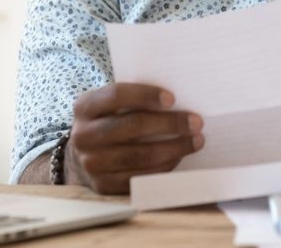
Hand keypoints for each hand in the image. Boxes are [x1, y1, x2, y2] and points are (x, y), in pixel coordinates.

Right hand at [69, 83, 203, 193]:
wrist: (83, 155)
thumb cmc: (109, 121)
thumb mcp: (110, 105)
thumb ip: (133, 99)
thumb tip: (177, 99)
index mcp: (85, 107)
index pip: (117, 95)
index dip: (146, 95)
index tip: (173, 98)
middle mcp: (83, 135)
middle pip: (132, 126)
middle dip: (170, 123)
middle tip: (196, 122)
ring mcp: (91, 163)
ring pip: (140, 155)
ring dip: (174, 148)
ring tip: (196, 141)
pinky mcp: (103, 185)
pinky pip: (140, 177)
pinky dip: (164, 167)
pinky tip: (178, 157)